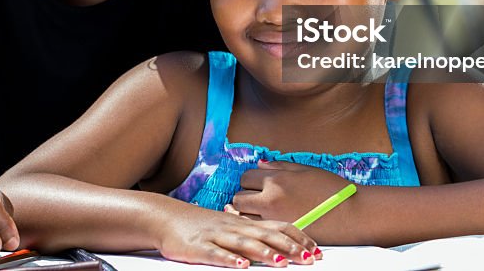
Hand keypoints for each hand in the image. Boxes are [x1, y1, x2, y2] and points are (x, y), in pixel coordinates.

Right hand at [156, 204, 318, 267]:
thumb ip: (251, 233)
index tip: (317, 250)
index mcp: (243, 222)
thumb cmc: (200, 225)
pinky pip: (216, 253)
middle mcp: (234, 226)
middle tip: (309, 258)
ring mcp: (217, 235)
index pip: (276, 226)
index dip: (298, 238)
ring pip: (243, 242)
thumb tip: (279, 243)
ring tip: (281, 262)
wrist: (166, 217)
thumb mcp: (229, 226)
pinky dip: (229, 260)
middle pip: (265, 234)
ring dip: (264, 252)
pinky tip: (241, 266)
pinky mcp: (199, 247)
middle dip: (289, 247)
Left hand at [232, 161, 352, 224]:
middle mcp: (270, 201)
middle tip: (256, 198)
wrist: (353, 214)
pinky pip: (257, 232)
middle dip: (244, 196)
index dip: (251, 179)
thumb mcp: (305, 170)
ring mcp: (273, 221)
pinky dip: (256, 228)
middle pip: (238, 199)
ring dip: (247, 213)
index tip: (258, 183)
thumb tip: (259, 165)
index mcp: (276, 181)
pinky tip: (265, 224)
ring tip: (259, 212)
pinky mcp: (280, 238)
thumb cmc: (332, 189)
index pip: (246, 177)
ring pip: (243, 218)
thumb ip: (279, 166)